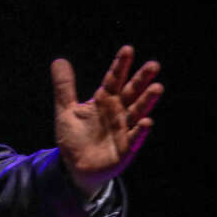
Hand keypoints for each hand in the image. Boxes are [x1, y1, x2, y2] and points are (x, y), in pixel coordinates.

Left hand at [51, 45, 162, 197]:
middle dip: (141, 79)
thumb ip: (64, 87)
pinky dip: (140, 131)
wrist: (75, 167)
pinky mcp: (124, 149)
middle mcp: (117, 112)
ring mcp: (123, 130)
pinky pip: (134, 139)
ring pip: (137, 112)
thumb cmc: (75, 137)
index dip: (120, 65)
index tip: (128, 49)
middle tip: (153, 64)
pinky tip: (146, 122)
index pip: (113, 79)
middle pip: (131, 93)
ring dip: (147, 101)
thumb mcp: (65, 110)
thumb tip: (59, 60)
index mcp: (104, 101)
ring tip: (157, 87)